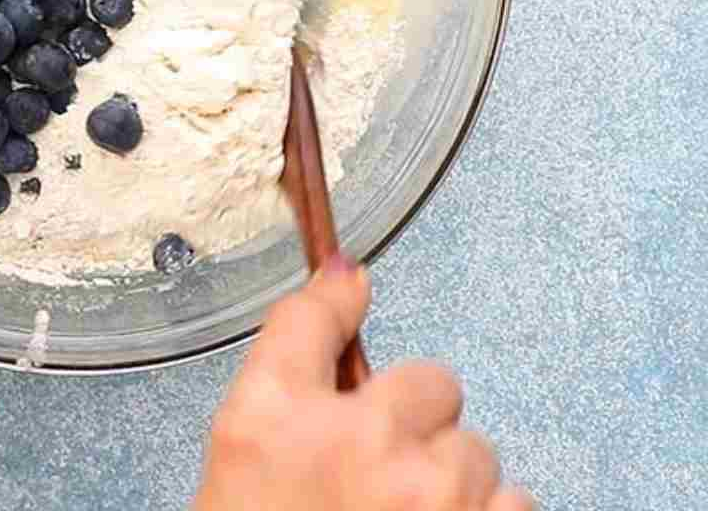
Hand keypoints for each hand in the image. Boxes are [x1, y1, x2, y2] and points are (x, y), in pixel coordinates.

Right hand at [195, 260, 532, 510]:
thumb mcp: (244, 448)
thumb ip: (297, 346)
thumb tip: (348, 273)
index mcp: (289, 423)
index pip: (320, 322)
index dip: (345, 323)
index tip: (352, 322)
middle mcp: (369, 452)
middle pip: (432, 387)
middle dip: (415, 430)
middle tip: (374, 488)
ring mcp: (436, 504)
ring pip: (480, 458)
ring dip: (457, 489)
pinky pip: (515, 508)